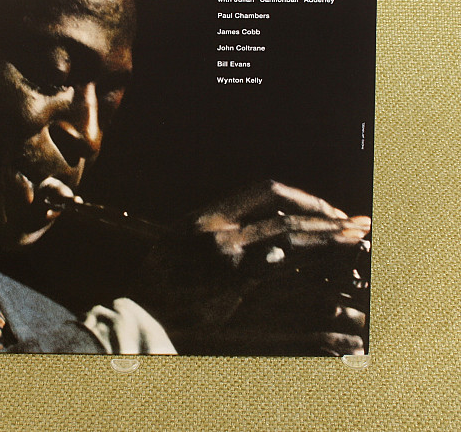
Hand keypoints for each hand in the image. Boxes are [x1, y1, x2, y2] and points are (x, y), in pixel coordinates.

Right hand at [132, 181, 370, 355]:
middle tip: (357, 223)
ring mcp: (224, 253)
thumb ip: (218, 231)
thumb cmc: (159, 279)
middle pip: (284, 212)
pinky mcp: (229, 281)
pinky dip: (309, 261)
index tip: (328, 208)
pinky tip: (333, 262)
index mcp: (209, 213)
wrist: (137, 307)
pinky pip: (280, 266)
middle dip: (325, 216)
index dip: (303, 196)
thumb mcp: (183, 242)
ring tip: (358, 237)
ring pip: (287, 235)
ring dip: (326, 235)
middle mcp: (219, 227)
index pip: (266, 189)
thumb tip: (258, 234)